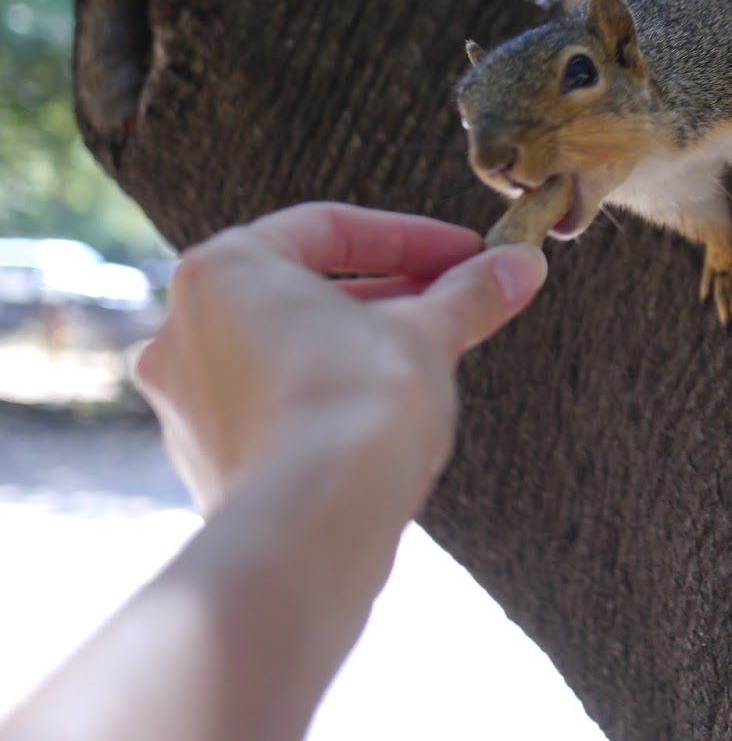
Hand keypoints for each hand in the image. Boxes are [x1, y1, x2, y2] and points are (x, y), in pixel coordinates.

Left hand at [136, 202, 545, 516]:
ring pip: (288, 351)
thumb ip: (471, 293)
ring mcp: (187, 402)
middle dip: (391, 294)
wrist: (313, 525)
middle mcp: (185, 329)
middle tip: (457, 301)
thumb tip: (522, 264)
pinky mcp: (207, 462)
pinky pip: (276, 407)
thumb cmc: (357, 406)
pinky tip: (387, 418)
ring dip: (360, 347)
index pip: (330, 230)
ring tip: (432, 359)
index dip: (413, 238)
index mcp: (224, 271)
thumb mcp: (430, 333)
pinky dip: (329, 398)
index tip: (468, 254)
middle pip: (305, 291)